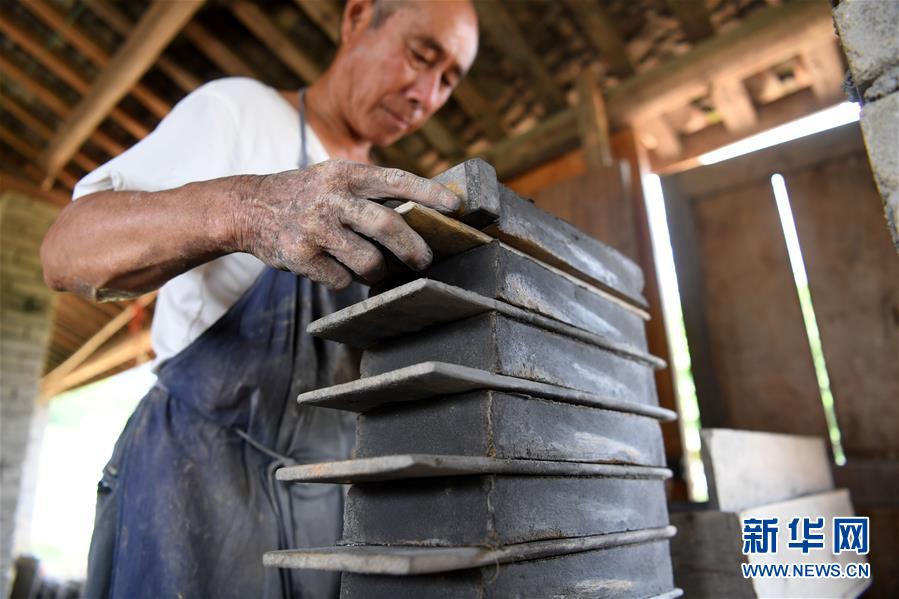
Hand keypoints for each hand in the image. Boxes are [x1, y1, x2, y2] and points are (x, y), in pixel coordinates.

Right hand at [235, 160, 460, 288]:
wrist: (249, 208)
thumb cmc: (306, 195)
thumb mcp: (335, 178)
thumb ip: (371, 191)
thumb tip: (422, 215)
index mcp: (345, 173)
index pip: (396, 180)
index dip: (429, 193)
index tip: (456, 207)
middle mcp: (331, 198)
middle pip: (387, 226)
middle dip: (413, 248)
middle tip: (425, 260)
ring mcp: (315, 228)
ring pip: (368, 262)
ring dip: (376, 271)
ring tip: (370, 267)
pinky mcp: (300, 256)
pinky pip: (341, 280)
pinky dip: (343, 279)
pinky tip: (331, 266)